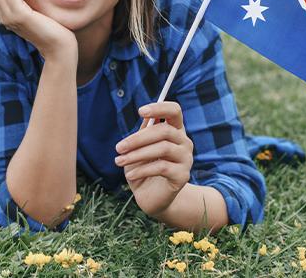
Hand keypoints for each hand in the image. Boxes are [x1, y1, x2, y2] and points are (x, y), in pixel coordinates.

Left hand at [114, 102, 193, 216]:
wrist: (151, 198)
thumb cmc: (143, 169)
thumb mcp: (139, 149)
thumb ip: (143, 132)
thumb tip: (144, 117)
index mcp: (174, 131)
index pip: (174, 111)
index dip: (159, 108)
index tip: (140, 111)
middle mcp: (184, 142)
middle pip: (164, 130)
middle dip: (138, 138)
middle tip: (118, 148)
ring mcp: (186, 159)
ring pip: (163, 148)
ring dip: (137, 154)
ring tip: (119, 161)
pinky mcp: (183, 175)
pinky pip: (162, 167)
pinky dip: (142, 170)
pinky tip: (130, 175)